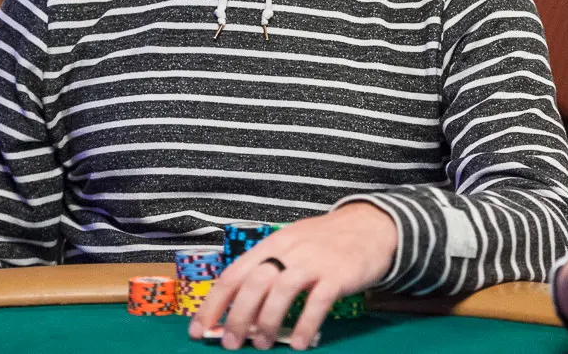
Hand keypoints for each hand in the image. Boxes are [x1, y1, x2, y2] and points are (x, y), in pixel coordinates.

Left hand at [190, 203, 397, 350]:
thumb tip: (239, 312)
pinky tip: (298, 343)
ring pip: (281, 291)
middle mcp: (289, 249)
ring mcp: (314, 261)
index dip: (213, 304)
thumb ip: (267, 272)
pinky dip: (305, 324)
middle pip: (253, 284)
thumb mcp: (291, 246)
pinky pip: (317, 302)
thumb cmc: (324, 242)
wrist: (370, 226)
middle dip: (237, 317)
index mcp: (271, 244)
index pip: (233, 274)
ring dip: (267, 321)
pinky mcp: (338, 274)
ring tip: (261, 343)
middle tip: (230, 343)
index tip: (198, 330)